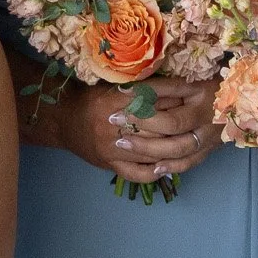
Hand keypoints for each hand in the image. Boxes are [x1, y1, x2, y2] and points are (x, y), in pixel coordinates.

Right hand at [55, 76, 217, 185]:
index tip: (191, 90)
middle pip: (154, 126)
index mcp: (112, 101)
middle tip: (195, 115)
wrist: (62, 120)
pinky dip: (153, 171)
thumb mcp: (110, 86)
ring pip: (150, 150)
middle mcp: (112, 125)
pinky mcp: (109, 163)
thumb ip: (137, 88)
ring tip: (188, 139)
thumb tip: (171, 84)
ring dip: (170, 146)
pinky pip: (135, 173)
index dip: (173, 94)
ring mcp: (111, 148)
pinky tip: (166, 167)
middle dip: (176, 120)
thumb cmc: (90, 99)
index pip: (151, 98)